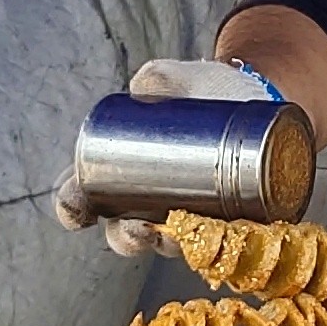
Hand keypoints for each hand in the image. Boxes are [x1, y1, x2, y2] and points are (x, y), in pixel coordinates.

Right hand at [50, 59, 277, 253]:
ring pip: (171, 244)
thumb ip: (157, 79)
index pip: (85, 198)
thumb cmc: (200, 90)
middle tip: (136, 229)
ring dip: (168, 246)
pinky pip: (218, 243)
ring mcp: (188, 218)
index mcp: (120, 172)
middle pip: (126, 233)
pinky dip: (217, 244)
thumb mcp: (176, 80)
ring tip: (174, 236)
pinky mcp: (226, 222)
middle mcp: (149, 203)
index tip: (76, 209)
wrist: (253, 95)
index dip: (73, 208)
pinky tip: (220, 238)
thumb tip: (145, 90)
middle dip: (125, 238)